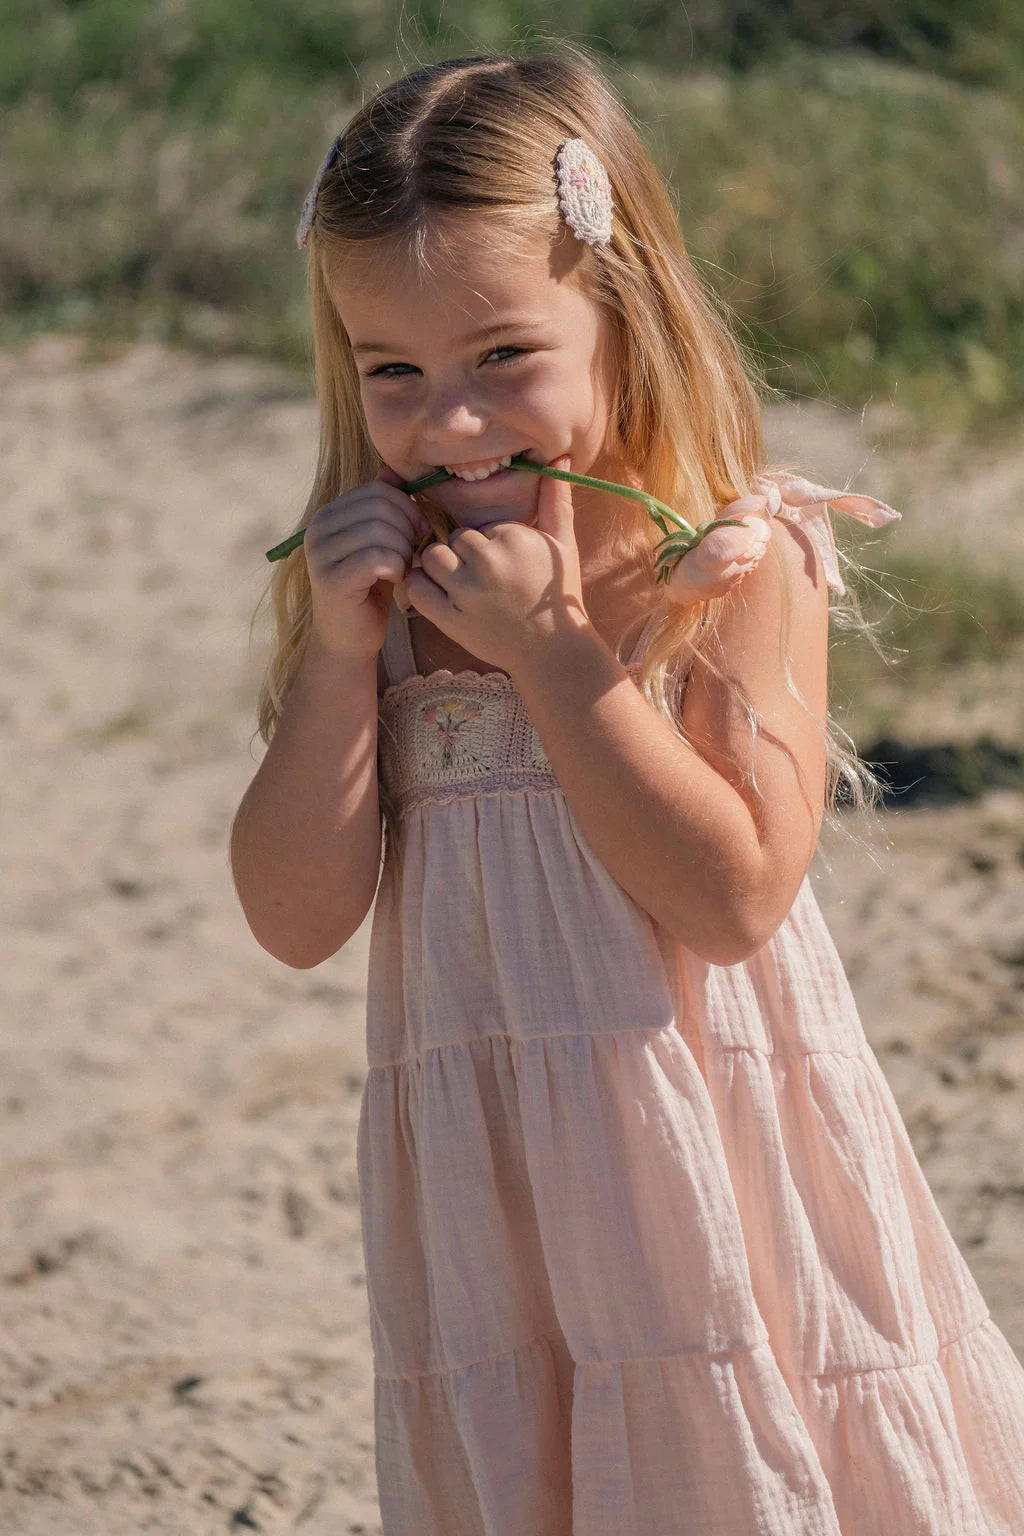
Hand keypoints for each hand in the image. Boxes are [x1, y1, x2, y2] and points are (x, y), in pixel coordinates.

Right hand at [303, 465, 429, 662]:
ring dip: (403, 551)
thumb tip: (392, 470)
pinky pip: (377, 558)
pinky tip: (394, 580)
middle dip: (407, 530)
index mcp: (329, 514)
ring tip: (402, 569)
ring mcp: (320, 555)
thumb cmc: (370, 588)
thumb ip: (384, 507)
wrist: (349, 638)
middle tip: (412, 554)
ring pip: (381, 531)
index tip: (418, 534)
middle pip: (380, 508)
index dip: (408, 509)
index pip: (378, 491)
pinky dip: (396, 568)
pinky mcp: (331, 580)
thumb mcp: (380, 542)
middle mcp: (318, 529)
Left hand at [396, 456, 587, 673]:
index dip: (483, 543)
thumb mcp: (563, 545)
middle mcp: (488, 562)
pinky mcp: (451, 619)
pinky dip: (420, 587)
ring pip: (430, 558)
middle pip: (451, 539)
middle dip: (460, 555)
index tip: (499, 563)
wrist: (554, 650)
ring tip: (460, 584)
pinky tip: (439, 594)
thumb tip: (559, 457)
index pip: (475, 526)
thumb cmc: (558, 594)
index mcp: (512, 538)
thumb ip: (556, 501)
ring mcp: (467, 592)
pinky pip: (417, 588)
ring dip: (439, 569)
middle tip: (479, 577)